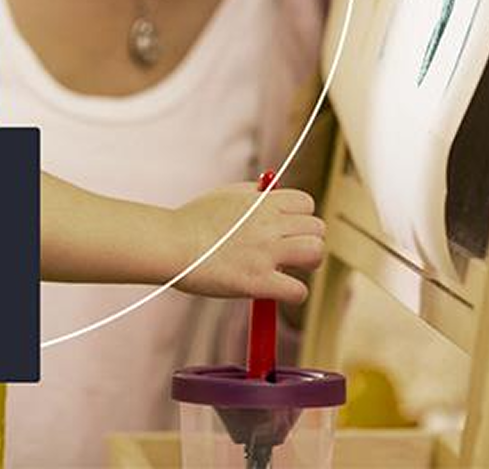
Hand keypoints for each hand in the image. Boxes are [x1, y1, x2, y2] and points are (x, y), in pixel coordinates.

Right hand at [170, 182, 324, 303]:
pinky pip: (298, 291)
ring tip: (289, 268)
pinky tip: (277, 290)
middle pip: (317, 228)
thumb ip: (252, 194)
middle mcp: (269, 225)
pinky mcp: (258, 282)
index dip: (301, 216)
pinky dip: (293, 293)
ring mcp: (265, 253)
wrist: (171, 244)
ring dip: (307, 264)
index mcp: (261, 202)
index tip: (289, 227)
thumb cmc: (192, 220)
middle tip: (290, 250)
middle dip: (307, 239)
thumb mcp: (225, 195)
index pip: (307, 203)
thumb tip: (270, 195)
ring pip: (315, 254)